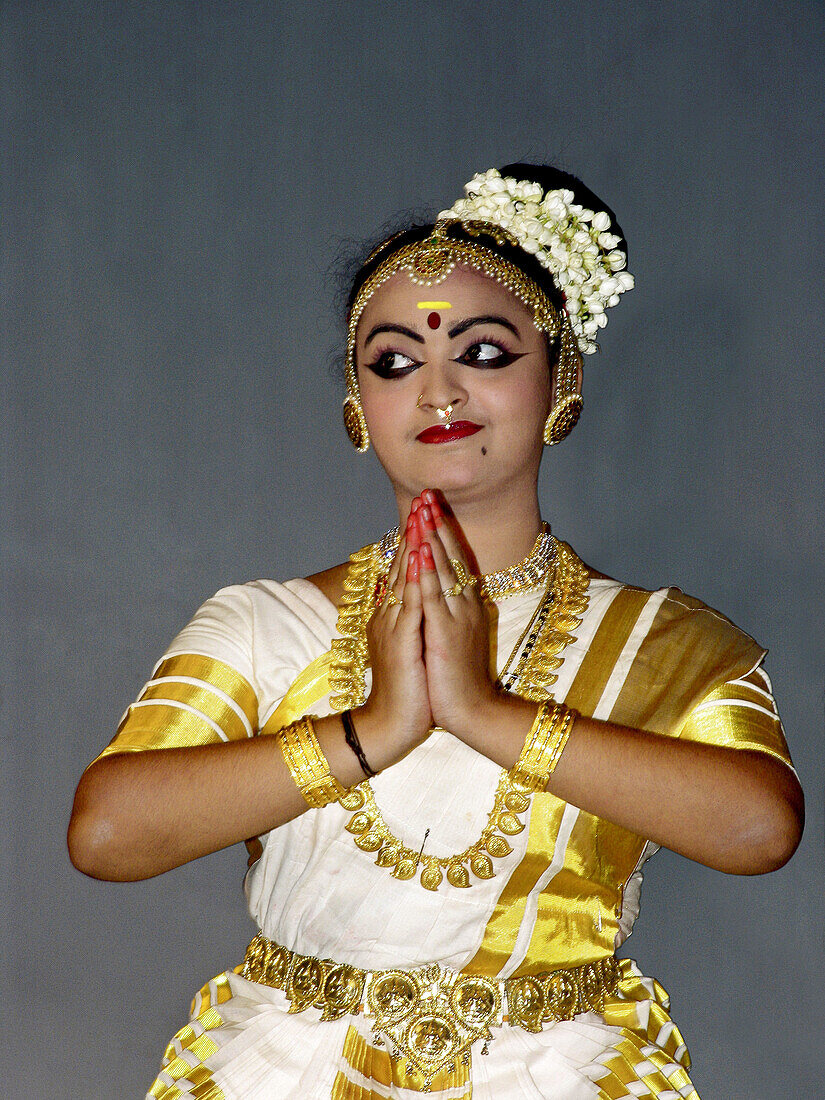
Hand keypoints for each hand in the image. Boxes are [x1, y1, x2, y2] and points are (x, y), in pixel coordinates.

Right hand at [358, 517, 432, 753]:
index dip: (415, 538)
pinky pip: (408, 604)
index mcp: (392, 615)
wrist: (392, 724)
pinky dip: (413, 578)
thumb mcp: (411, 645)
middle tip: (423, 498)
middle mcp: (388, 614)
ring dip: (413, 543)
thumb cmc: (408, 688)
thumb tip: (422, 598)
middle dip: (414, 530)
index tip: (425, 510)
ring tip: (421, 513)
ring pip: (403, 577)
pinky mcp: (400, 642)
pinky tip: (419, 557)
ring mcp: (392, 626)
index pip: (405, 568)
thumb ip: (413, 619)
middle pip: (402, 563)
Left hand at [411, 490, 500, 736]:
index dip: (442, 531)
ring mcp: (457, 616)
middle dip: (437, 523)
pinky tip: (420, 549)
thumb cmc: (458, 678)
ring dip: (431, 535)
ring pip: (443, 567)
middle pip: (451, 555)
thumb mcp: (455, 636)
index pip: (454, 559)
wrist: (472, 712)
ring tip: (422, 508)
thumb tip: (439, 590)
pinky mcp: (445, 632)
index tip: (430, 505)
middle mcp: (466, 604)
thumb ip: (449, 611)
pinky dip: (427, 570)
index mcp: (467, 605)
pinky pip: (434, 594)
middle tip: (427, 493)